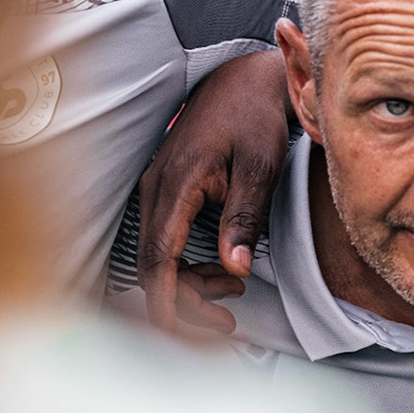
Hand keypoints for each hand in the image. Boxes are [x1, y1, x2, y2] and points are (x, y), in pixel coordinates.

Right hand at [135, 47, 290, 332]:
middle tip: (226, 321)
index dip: (166, 300)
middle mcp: (156, 189)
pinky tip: (220, 270)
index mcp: (176, 184)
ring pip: (156, 258)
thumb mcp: (261, 168)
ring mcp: (156, 190)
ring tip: (232, 291)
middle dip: (184, 302)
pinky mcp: (165, 193)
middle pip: (153, 266)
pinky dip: (187, 265)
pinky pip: (163, 242)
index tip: (177, 332)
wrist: (244, 80)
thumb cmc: (254, 116)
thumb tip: (234, 267)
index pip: (159, 258)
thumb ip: (244, 218)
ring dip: (189, 285)